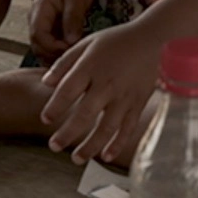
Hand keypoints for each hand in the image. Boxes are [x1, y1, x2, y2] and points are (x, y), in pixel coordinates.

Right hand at [27, 0, 98, 61]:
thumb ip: (72, 19)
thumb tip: (70, 41)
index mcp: (39, 9)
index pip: (38, 35)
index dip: (52, 47)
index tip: (70, 49)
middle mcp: (37, 19)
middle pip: (37, 45)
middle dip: (53, 55)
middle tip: (73, 58)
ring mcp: (43, 25)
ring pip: (43, 49)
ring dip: (56, 57)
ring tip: (73, 58)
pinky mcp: (51, 29)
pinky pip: (50, 47)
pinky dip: (59, 53)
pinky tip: (73, 55)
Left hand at [40, 21, 161, 164]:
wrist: (152, 39)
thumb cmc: (116, 41)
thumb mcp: (87, 44)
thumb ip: (64, 64)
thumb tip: (46, 83)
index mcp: (90, 67)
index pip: (67, 91)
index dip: (55, 107)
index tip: (45, 119)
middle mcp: (106, 84)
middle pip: (84, 114)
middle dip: (67, 134)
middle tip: (54, 146)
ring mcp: (124, 97)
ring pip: (106, 128)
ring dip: (90, 146)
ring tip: (76, 159)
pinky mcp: (138, 104)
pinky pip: (127, 128)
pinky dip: (117, 144)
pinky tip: (106, 156)